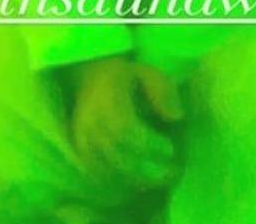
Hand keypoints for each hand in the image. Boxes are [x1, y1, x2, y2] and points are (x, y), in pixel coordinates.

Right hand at [63, 56, 183, 191]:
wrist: (89, 76)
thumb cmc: (124, 77)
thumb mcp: (146, 73)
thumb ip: (162, 91)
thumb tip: (177, 116)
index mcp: (108, 97)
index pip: (125, 128)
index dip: (148, 143)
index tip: (169, 148)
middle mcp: (91, 118)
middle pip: (115, 153)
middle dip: (143, 168)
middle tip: (167, 173)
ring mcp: (81, 134)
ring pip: (104, 166)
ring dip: (131, 179)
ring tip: (155, 181)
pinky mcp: (78, 146)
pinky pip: (94, 171)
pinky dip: (115, 181)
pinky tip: (134, 182)